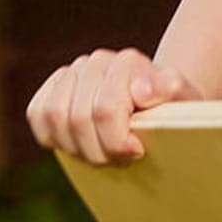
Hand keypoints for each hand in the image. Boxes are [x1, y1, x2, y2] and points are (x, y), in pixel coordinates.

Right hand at [25, 48, 204, 164]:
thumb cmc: (171, 106)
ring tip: (104, 154)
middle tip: (122, 159)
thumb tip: (141, 91)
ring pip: (55, 118)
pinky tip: (78, 145)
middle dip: (99, 150)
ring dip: (77, 147)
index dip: (118, 141)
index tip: (138, 151)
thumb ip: (172, 90)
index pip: (106, 110)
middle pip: (79, 119)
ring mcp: (71, 74)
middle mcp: (95, 62)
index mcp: (128, 62)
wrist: (156, 103)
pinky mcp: (50, 89)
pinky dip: (54, 137)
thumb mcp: (184, 102)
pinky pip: (36, 114)